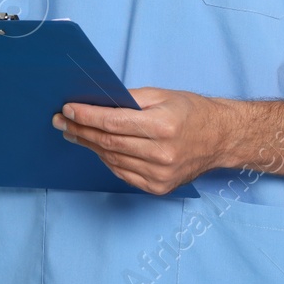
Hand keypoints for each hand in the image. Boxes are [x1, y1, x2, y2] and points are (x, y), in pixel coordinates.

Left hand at [52, 87, 233, 195]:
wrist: (222, 139)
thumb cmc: (191, 112)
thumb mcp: (162, 95)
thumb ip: (129, 99)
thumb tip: (96, 102)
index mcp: (162, 127)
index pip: (113, 123)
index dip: (86, 116)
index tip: (67, 110)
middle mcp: (161, 154)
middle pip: (109, 143)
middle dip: (80, 130)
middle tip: (61, 121)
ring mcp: (160, 175)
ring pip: (113, 159)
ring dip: (90, 145)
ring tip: (73, 133)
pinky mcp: (159, 187)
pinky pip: (123, 173)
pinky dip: (107, 160)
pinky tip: (96, 148)